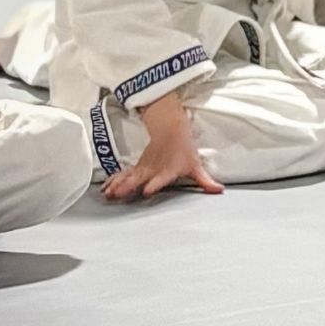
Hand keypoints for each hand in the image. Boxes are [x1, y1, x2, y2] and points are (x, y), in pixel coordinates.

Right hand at [104, 95, 222, 201]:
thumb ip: (205, 181)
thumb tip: (219, 191)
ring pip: (127, 177)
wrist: (170, 130)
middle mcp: (152, 170)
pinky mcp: (136, 167)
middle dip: (127, 186)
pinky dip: (113, 181)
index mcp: (166, 171)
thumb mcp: (195, 166)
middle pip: (138, 179)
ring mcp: (142, 168)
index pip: (159, 179)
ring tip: (107, 194)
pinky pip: (122, 175)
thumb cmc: (183, 150)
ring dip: (117, 185)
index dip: (153, 185)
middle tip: (117, 195)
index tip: (146, 191)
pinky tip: (105, 189)